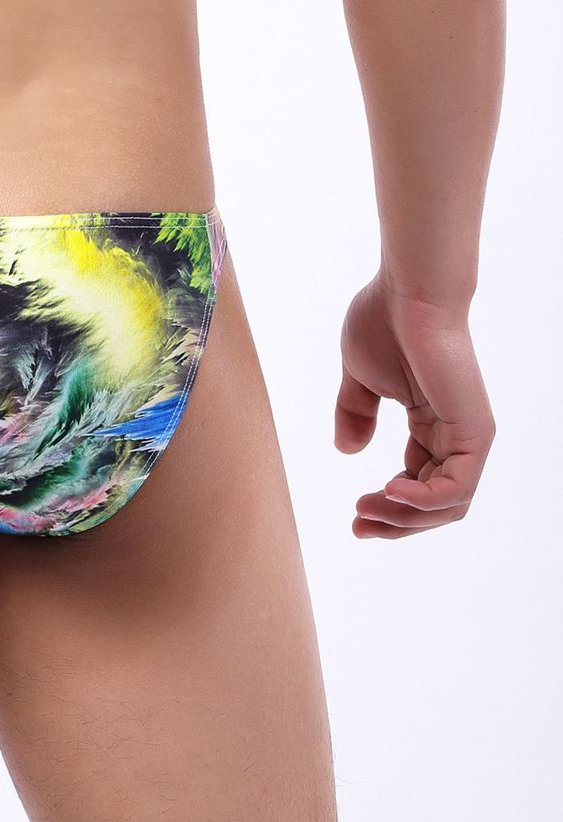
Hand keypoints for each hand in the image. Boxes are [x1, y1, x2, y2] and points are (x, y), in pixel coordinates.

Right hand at [336, 275, 493, 538]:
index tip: (354, 515)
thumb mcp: (359, 379)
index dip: (387, 507)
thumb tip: (347, 451)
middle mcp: (454, 435)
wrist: (409, 293)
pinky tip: (389, 491)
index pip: (417, 483)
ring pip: (448, 505)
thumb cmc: (384, 321)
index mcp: (430, 424)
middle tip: (359, 527)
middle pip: (434, 505)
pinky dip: (423, 500)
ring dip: (404, 517)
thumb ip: (355, 414)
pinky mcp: (474, 432)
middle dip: (395, 524)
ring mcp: (468, 435)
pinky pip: (456, 487)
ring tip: (367, 509)